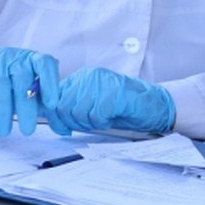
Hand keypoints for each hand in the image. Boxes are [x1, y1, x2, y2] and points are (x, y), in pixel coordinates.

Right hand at [0, 47, 60, 136]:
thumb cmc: (7, 85)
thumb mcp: (27, 88)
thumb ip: (43, 102)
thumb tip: (64, 126)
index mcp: (30, 59)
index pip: (45, 63)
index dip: (50, 82)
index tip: (52, 104)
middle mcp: (12, 57)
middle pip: (22, 80)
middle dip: (25, 107)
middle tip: (28, 130)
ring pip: (0, 86)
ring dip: (4, 111)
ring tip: (6, 131)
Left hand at [45, 67, 174, 134]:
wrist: (154, 105)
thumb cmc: (123, 107)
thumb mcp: (91, 105)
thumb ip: (71, 107)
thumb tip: (51, 117)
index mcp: (82, 77)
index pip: (54, 98)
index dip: (55, 117)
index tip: (63, 128)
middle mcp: (90, 76)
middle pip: (63, 106)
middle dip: (74, 122)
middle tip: (91, 124)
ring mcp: (102, 82)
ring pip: (77, 111)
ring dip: (90, 123)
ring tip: (104, 120)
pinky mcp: (115, 92)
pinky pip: (96, 114)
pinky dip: (103, 122)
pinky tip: (112, 118)